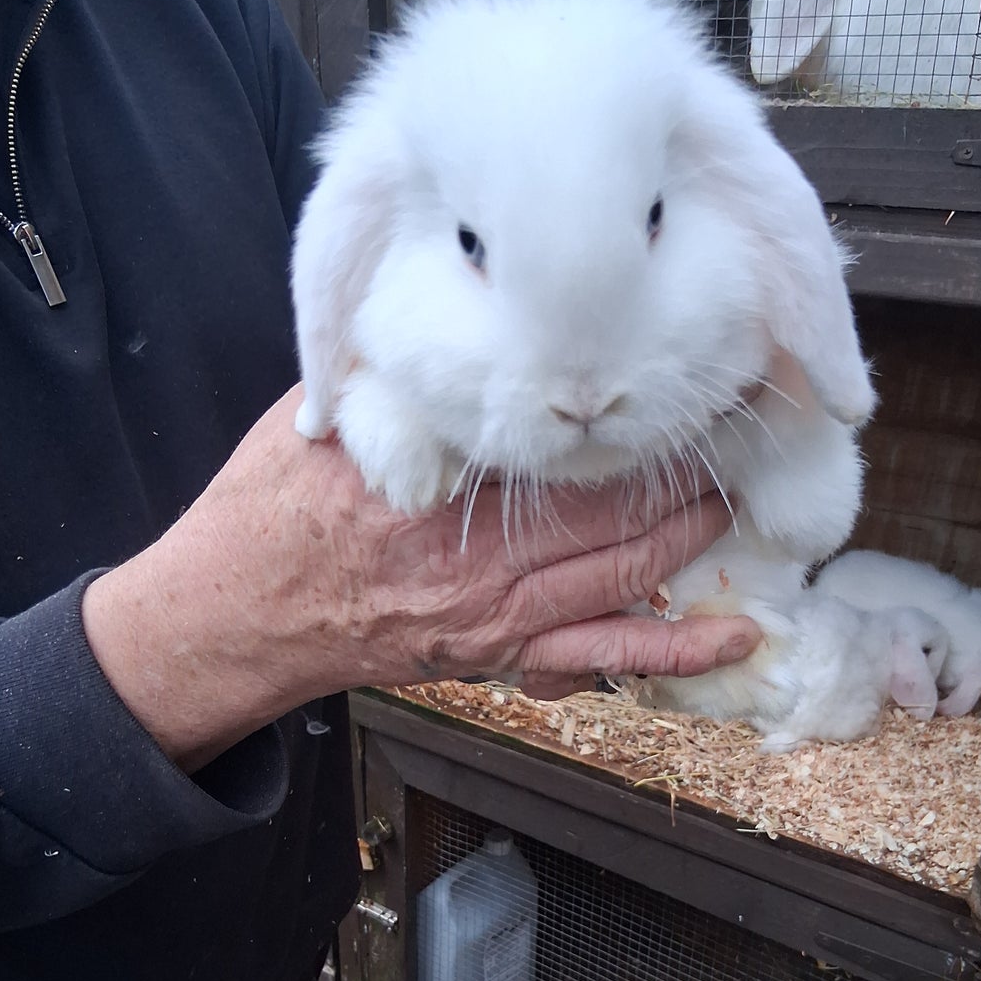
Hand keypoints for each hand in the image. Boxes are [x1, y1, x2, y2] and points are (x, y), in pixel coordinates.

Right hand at [83, 386, 760, 769]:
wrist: (237, 612)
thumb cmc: (272, 508)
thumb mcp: (325, 415)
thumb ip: (403, 379)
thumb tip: (467, 321)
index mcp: (439, 489)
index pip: (568, 446)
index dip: (638, 414)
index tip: (689, 375)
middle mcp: (479, 561)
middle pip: (612, 510)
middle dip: (684, 468)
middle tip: (743, 427)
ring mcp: (495, 618)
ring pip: (623, 576)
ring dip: (690, 536)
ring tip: (741, 495)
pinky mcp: (497, 656)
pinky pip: (600, 659)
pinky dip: (672, 651)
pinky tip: (733, 635)